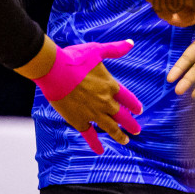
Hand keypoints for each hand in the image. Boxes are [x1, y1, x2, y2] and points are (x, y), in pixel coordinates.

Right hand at [18, 38, 144, 153]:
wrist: (55, 71)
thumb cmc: (75, 58)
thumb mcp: (97, 50)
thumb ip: (115, 49)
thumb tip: (131, 43)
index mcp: (110, 85)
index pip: (128, 99)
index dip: (134, 105)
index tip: (139, 111)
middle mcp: (105, 102)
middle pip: (122, 116)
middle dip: (131, 124)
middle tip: (137, 130)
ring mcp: (93, 113)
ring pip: (110, 127)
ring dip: (119, 135)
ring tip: (125, 141)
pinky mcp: (79, 121)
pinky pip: (90, 135)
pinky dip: (95, 144)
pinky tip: (100, 150)